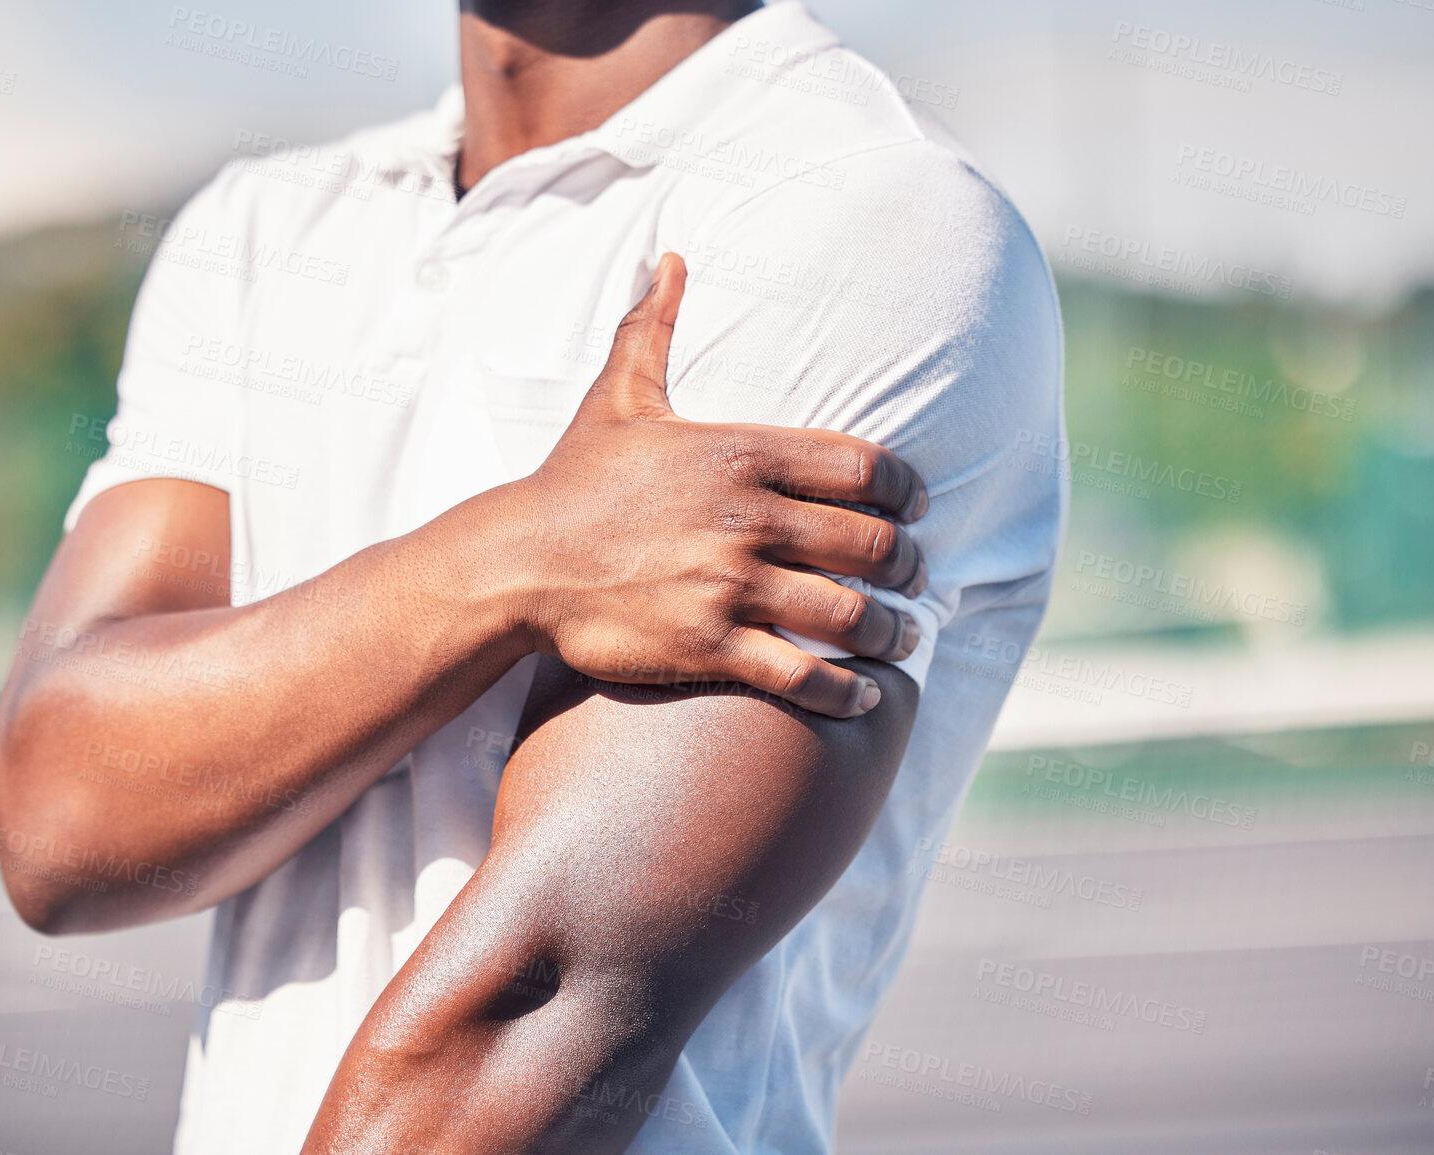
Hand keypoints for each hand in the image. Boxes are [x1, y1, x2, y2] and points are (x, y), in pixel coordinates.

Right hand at [501, 252, 928, 717]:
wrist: (518, 562)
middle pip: (870, 543)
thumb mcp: (617, 397)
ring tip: (901, 637)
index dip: (906, 491)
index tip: (915, 509)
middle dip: (908, 566)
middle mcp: (744, 517)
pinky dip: (844, 691)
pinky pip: (801, 674)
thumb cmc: (574, 480)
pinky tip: (862, 694)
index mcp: (738, 452)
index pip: (862, 467)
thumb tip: (669, 257)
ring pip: (848, 613)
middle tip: (913, 579)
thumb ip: (652, 327)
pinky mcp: (707, 644)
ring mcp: (727, 584)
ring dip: (891, 631)